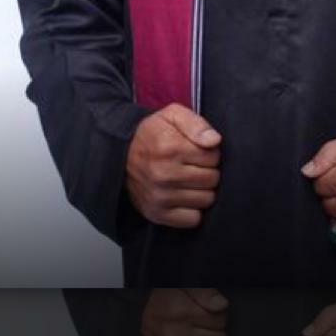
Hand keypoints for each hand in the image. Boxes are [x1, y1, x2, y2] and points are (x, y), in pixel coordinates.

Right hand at [125, 101, 220, 227]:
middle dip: (208, 170)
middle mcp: (164, 174)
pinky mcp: (157, 213)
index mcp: (170, 148)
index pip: (214, 157)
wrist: (121, 153)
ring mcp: (160, 197)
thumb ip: (196, 124)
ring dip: (203, 190)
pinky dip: (193, 209)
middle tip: (195, 165)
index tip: (198, 150)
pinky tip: (185, 195)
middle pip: (212, 179)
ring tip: (190, 179)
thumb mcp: (173, 115)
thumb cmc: (153, 133)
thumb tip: (214, 141)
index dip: (211, 152)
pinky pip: (193, 219)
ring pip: (206, 199)